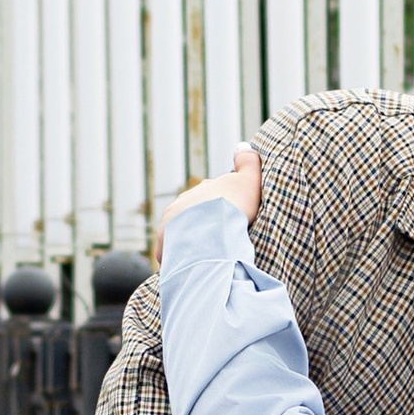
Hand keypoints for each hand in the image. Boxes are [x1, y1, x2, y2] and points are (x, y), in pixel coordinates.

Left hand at [153, 144, 262, 259]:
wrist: (211, 228)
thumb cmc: (233, 205)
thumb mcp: (249, 180)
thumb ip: (248, 163)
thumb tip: (243, 145)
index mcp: (202, 189)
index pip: (209, 197)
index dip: (220, 208)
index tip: (229, 220)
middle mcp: (183, 203)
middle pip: (192, 215)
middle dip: (202, 226)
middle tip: (218, 241)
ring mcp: (171, 223)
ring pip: (180, 233)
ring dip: (189, 243)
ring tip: (204, 258)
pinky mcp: (164, 244)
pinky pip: (171, 253)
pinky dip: (178, 260)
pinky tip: (191, 269)